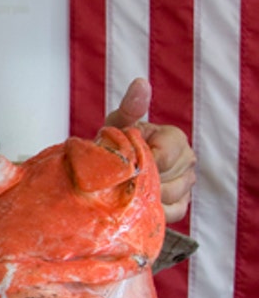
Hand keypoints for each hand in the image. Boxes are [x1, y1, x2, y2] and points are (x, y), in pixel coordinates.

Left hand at [104, 77, 196, 222]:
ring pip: (171, 198)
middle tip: (119, 180)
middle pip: (168, 180)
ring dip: (147, 198)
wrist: (110, 170)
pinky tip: (138, 207)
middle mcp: (187, 160)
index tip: (122, 164)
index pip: (163, 158)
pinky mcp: (181, 204)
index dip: (140, 164)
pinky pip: (172, 213)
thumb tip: (141, 83)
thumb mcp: (118, 124)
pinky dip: (155, 212)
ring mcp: (187, 184)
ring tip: (127, 191)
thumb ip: (130, 107)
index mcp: (175, 138)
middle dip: (142, 182)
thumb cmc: (116, 143)